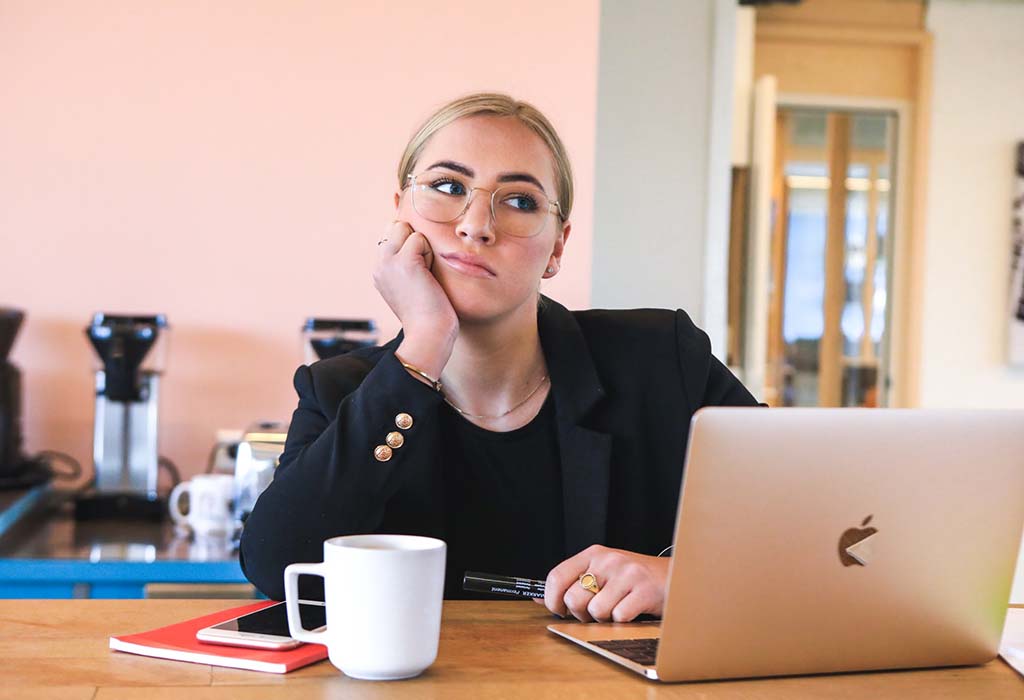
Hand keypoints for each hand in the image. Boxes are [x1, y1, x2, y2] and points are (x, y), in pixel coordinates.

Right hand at [372, 221, 458, 376]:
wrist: (428, 334)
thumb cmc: (428, 312)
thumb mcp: (410, 283)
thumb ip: (406, 261)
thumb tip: (416, 237)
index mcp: (379, 269)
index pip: (392, 233)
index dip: (410, 244)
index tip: (418, 272)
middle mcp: (378, 263)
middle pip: (397, 226)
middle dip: (415, 241)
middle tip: (422, 272)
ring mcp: (387, 261)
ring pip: (406, 229)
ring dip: (423, 248)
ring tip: (424, 274)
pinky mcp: (403, 261)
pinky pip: (419, 238)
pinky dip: (429, 254)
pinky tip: (427, 276)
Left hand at [537, 545, 670, 622]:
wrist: (678, 575)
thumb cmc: (635, 579)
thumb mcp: (603, 573)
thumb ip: (573, 583)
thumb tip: (538, 599)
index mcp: (593, 553)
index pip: (557, 575)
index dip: (552, 600)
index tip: (559, 611)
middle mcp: (608, 560)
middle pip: (574, 598)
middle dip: (581, 614)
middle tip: (595, 613)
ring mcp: (627, 574)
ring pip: (596, 611)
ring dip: (604, 619)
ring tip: (617, 609)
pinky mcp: (644, 590)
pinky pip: (619, 617)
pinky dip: (623, 622)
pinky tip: (633, 611)